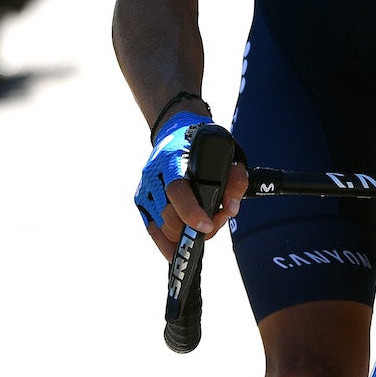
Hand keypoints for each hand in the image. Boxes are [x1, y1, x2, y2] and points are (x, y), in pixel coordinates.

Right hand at [135, 114, 248, 260]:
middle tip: (214, 222)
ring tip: (203, 226)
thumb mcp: (224, 153)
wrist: (176, 131)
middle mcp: (154, 175)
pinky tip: (180, 245)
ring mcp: (145, 189)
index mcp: (173, 160)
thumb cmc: (202, 146)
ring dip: (183, 236)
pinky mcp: (141, 200)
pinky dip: (167, 242)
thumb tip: (231, 208)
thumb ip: (234, 179)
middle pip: (168, 216)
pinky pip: (152, 230)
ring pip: (161, 227)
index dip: (191, 212)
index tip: (206, 225)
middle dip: (193, 228)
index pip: (176, 191)